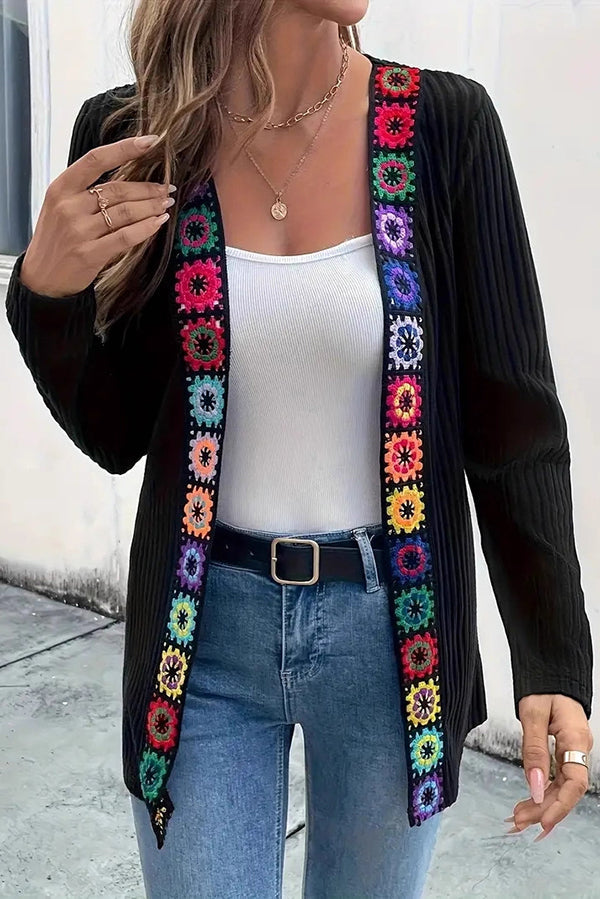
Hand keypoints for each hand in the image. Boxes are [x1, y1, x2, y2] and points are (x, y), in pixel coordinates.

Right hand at [20, 134, 173, 297]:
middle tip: (168, 188)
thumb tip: (128, 176)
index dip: (125, 148)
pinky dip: (146, 228)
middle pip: (118, 189)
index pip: (96, 159)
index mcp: (61, 187)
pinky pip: (126, 237)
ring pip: (126, 212)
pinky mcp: (90, 254)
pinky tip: (159, 222)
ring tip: (166, 204)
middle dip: (148, 188)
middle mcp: (69, 206)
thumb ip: (86, 191)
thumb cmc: (57, 238)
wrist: (42, 277)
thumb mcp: (61, 206)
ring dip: (152, 207)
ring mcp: (79, 231)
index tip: (151, 141)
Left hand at [508, 694, 592, 839]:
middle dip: (544, 810)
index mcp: (576, 739)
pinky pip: (556, 779)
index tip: (543, 822)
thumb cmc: (544, 689)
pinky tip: (529, 802)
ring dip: (541, 804)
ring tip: (518, 817)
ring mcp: (572, 753)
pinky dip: (542, 792)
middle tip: (519, 822)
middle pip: (567, 790)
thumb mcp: (533, 715)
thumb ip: (534, 749)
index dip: (561, 806)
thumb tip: (536, 786)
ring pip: (560, 787)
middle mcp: (578, 749)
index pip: (575, 782)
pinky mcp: (563, 754)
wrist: (550, 676)